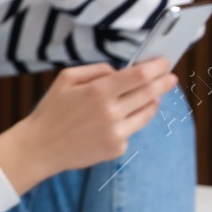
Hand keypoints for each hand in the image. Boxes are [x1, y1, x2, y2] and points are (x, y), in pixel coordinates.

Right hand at [17, 58, 178, 178]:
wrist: (40, 147)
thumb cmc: (51, 110)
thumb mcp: (65, 79)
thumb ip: (95, 70)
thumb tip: (120, 71)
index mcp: (97, 91)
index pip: (139, 76)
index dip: (156, 67)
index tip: (164, 63)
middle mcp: (110, 112)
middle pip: (150, 93)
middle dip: (163, 82)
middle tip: (171, 77)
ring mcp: (116, 133)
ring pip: (147, 112)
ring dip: (153, 101)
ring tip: (152, 96)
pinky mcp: (117, 148)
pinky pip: (132, 130)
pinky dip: (129, 122)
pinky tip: (116, 121)